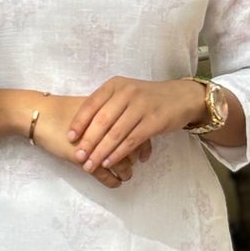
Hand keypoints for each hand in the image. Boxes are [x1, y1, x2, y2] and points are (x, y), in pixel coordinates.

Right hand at [28, 93, 147, 188]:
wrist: (40, 115)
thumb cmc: (62, 110)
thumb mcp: (88, 110)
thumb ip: (105, 116)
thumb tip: (122, 124)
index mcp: (108, 112)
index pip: (134, 125)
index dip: (142, 137)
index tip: (144, 147)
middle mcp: (105, 128)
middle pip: (131, 143)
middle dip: (137, 155)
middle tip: (140, 162)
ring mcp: (94, 145)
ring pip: (119, 161)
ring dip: (126, 171)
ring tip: (128, 176)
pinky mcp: (82, 158)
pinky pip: (102, 174)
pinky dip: (111, 181)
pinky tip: (115, 184)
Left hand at [66, 77, 204, 175]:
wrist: (180, 97)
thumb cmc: (147, 98)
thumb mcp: (125, 93)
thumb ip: (106, 105)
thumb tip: (81, 129)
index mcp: (115, 85)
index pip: (91, 104)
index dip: (79, 122)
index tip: (70, 138)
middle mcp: (127, 93)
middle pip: (102, 121)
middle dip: (88, 141)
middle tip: (78, 157)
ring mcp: (142, 106)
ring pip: (115, 133)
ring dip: (100, 152)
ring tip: (90, 165)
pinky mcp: (154, 121)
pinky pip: (131, 140)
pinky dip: (118, 153)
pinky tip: (109, 163)